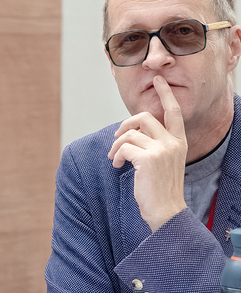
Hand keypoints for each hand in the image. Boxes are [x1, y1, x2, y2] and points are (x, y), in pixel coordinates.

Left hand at [108, 75, 187, 230]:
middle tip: (116, 137)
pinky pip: (123, 148)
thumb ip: (155, 145)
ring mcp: (161, 149)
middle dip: (125, 124)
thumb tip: (131, 133)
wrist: (167, 211)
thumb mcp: (163, 162)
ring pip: (130, 134)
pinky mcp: (148, 158)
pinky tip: (116, 166)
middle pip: (144, 117)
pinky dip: (116, 156)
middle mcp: (173, 142)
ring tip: (114, 158)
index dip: (165, 94)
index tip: (158, 80)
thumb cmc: (160, 189)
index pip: (174, 111)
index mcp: (179, 142)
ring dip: (116, 145)